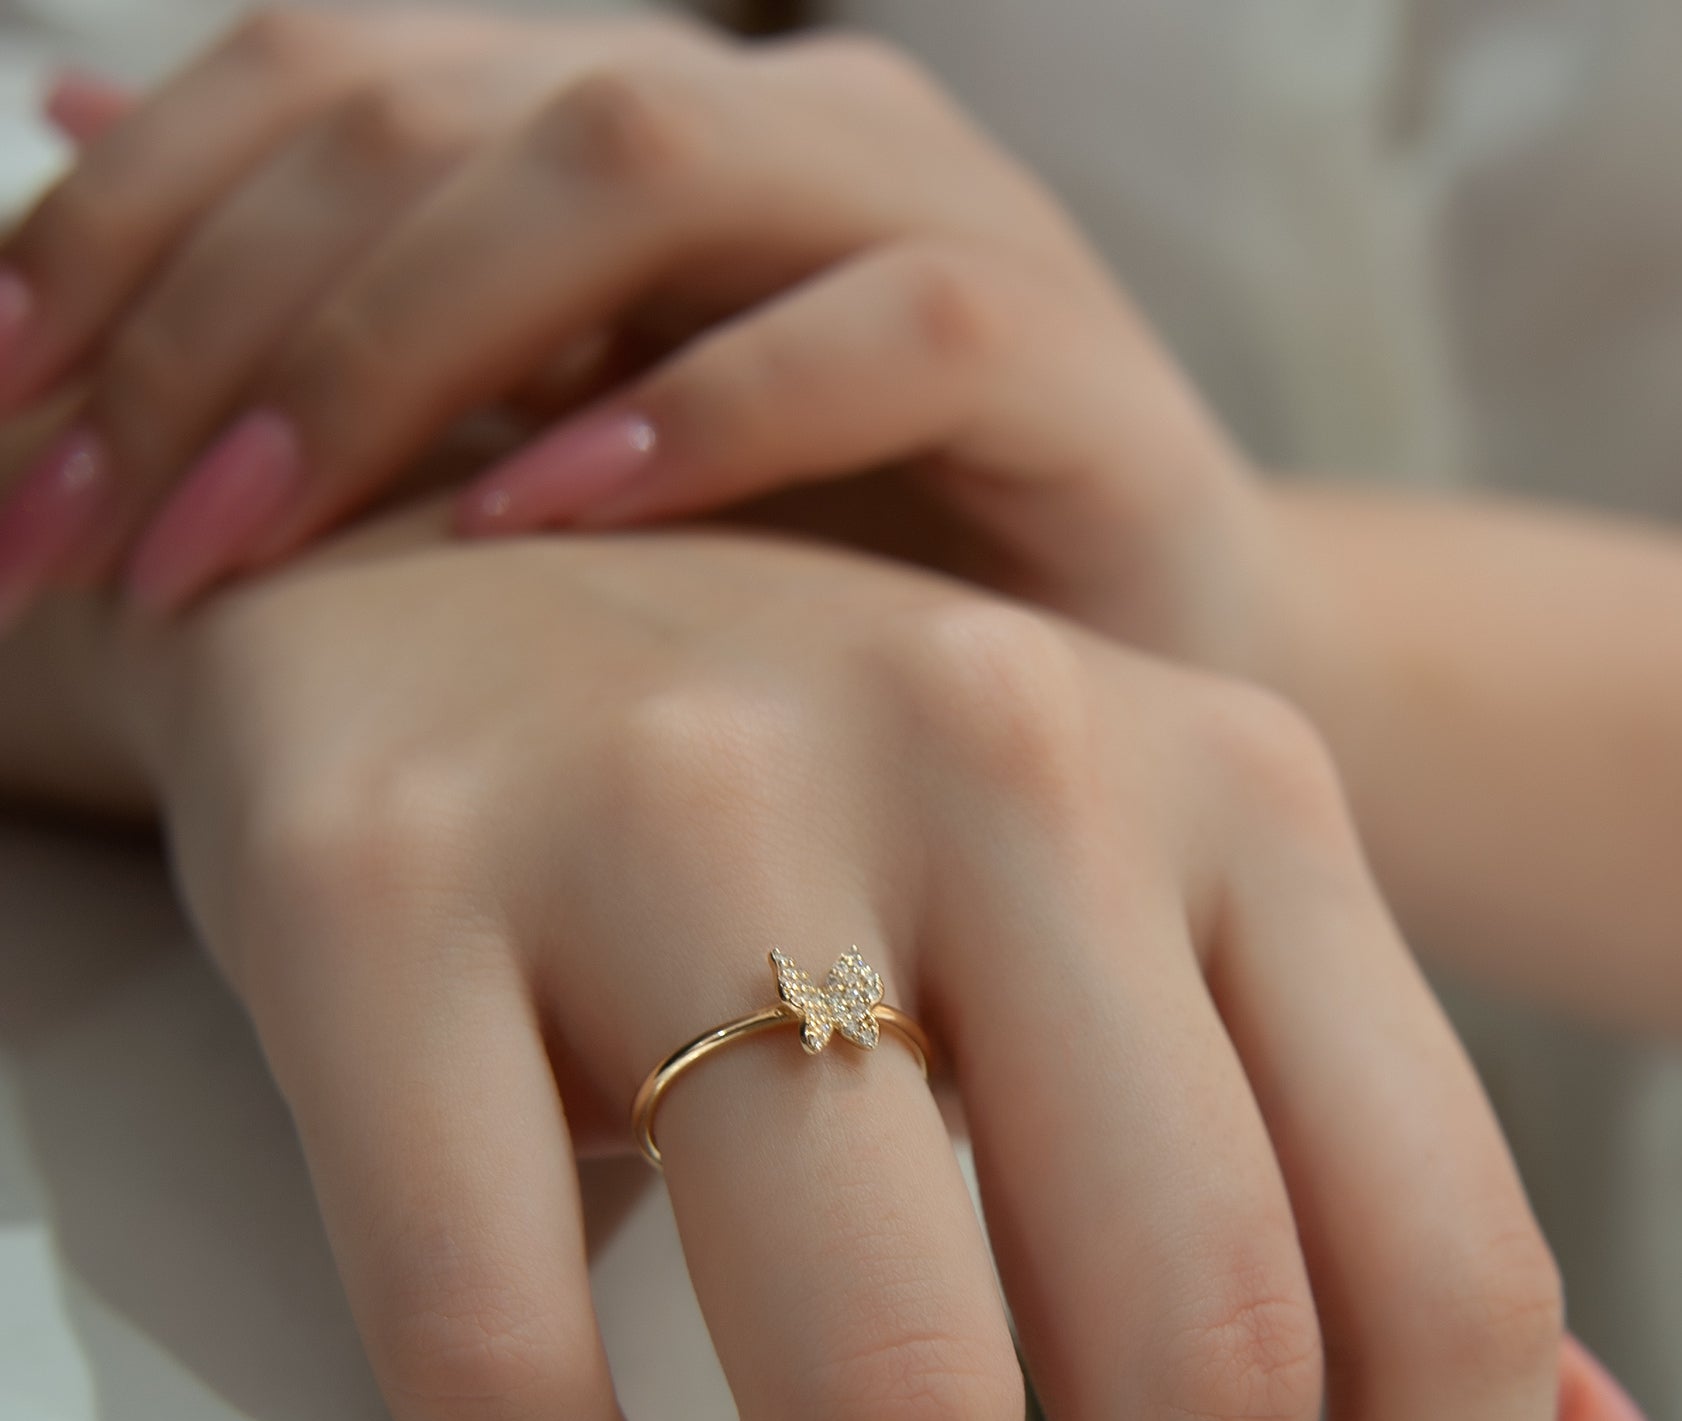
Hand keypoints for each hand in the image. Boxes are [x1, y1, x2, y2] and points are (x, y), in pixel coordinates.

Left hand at [0, 12, 1262, 664]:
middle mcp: (774, 121)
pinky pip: (871, 331)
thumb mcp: (593, 463)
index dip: (118, 235)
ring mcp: (925, 216)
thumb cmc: (863, 586)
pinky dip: (696, 411)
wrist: (1161, 659)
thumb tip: (87, 150)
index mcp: (642, 131)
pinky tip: (543, 514)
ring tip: (245, 530)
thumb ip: (386, 319)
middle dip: (211, 315)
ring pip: (631, 168)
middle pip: (436, 113)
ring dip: (402, 348)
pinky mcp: (1061, 351)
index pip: (327, 88)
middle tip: (76, 527)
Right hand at [89, 520, 1648, 1420]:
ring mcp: (686, 795)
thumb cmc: (819, 776)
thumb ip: (1345, 1156)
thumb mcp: (1138, 893)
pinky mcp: (391, 872)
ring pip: (880, 1376)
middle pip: (1195, 1361)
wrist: (437, 550)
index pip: (1438, 1272)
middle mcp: (1003, 760)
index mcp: (1232, 787)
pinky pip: (499, 1327)